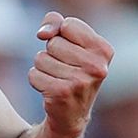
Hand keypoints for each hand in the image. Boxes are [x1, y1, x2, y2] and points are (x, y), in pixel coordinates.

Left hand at [26, 11, 113, 137]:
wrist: (72, 114)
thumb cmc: (71, 70)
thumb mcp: (69, 42)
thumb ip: (55, 23)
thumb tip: (42, 34)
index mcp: (104, 50)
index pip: (68, 24)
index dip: (62, 35)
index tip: (71, 51)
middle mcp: (97, 66)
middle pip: (53, 43)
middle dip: (51, 54)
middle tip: (63, 69)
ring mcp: (80, 81)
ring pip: (41, 58)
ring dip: (43, 68)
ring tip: (57, 79)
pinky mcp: (62, 93)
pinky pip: (33, 74)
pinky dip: (36, 80)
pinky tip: (49, 90)